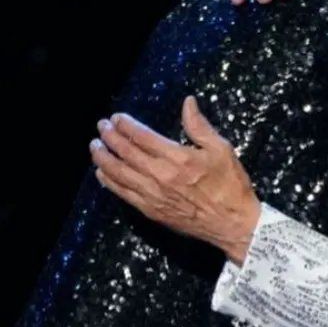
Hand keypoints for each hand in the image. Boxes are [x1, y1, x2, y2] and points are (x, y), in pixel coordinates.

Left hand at [91, 96, 260, 263]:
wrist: (232, 223)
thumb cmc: (230, 184)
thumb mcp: (221, 149)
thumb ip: (200, 126)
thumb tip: (187, 102)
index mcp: (178, 157)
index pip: (143, 136)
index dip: (126, 125)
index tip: (116, 117)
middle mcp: (161, 175)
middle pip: (126, 153)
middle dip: (110, 137)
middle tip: (101, 126)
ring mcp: (153, 195)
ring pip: (119, 174)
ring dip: (104, 158)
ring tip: (95, 146)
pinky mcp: (150, 211)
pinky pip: (123, 194)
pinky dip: (109, 182)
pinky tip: (102, 173)